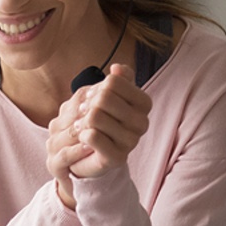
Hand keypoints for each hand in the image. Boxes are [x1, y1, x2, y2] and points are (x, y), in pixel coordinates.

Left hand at [46, 64, 151, 206]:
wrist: (93, 153)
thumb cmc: (102, 121)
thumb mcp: (110, 97)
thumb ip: (118, 80)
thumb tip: (117, 68)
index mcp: (143, 103)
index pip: (113, 82)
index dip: (97, 87)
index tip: (92, 97)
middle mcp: (142, 122)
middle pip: (104, 97)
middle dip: (87, 104)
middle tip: (83, 113)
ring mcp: (131, 141)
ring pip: (96, 116)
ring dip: (82, 120)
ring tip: (82, 126)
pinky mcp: (117, 157)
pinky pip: (92, 136)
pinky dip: (82, 134)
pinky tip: (84, 138)